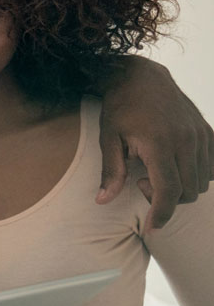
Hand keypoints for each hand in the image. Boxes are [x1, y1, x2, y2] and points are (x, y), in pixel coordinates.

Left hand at [98, 56, 213, 227]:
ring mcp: (200, 136)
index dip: (160, 215)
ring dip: (181, 188)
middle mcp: (186, 140)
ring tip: (155, 171)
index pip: (168, 191)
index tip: (150, 228)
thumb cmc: (120, 108)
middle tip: (141, 182)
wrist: (141, 77)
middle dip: (165, 199)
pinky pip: (211, 167)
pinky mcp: (208, 132)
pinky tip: (174, 166)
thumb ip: (110, 171)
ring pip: (201, 182)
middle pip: (187, 191)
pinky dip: (196, 176)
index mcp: (159, 143)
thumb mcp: (108, 138)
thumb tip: (102, 201)